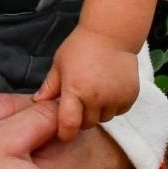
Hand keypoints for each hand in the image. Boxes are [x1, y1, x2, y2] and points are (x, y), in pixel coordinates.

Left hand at [34, 27, 139, 141]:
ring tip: (95, 92)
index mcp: (75, 91)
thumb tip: (37, 103)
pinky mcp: (130, 96)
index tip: (63, 134)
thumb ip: (49, 86)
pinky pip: (119, 111)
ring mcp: (115, 98)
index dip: (65, 133)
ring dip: (98, 112)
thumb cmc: (80, 47)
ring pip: (104, 119)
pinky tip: (109, 89)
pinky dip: (114, 105)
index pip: (69, 124)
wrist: (111, 34)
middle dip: (81, 118)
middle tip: (79, 102)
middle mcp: (96, 98)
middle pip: (87, 124)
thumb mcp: (59, 64)